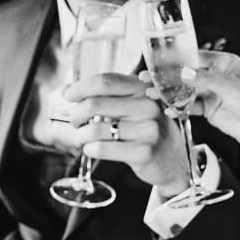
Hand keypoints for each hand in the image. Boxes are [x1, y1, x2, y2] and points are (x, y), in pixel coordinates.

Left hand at [64, 72, 190, 196]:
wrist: (172, 158)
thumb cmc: (144, 129)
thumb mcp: (133, 106)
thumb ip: (106, 96)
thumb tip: (67, 90)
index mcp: (143, 89)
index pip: (105, 81)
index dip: (80, 87)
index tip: (68, 95)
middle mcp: (148, 106)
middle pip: (95, 103)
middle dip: (76, 113)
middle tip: (75, 121)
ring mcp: (148, 130)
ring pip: (95, 129)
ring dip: (81, 135)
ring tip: (82, 138)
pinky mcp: (144, 152)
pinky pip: (102, 148)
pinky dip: (90, 149)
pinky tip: (92, 149)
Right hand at [149, 49, 239, 149]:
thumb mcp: (230, 87)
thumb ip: (206, 79)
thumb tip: (184, 72)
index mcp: (224, 63)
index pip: (195, 57)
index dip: (177, 59)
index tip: (159, 60)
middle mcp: (215, 76)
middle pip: (186, 74)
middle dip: (167, 76)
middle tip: (148, 76)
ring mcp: (211, 92)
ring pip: (185, 90)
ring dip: (168, 92)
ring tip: (151, 93)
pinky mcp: (208, 108)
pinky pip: (189, 106)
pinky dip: (177, 107)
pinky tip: (167, 109)